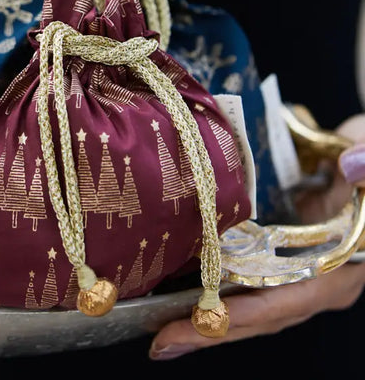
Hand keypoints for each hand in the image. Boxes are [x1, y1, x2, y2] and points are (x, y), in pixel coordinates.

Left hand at [149, 113, 364, 360]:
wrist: (358, 164)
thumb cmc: (364, 164)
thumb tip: (353, 165)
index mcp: (343, 266)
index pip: (289, 298)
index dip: (245, 314)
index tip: (200, 321)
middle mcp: (320, 280)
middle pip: (261, 314)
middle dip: (212, 329)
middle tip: (162, 341)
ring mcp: (298, 274)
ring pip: (250, 306)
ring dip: (207, 317)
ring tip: (160, 331)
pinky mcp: (280, 262)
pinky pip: (244, 285)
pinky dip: (212, 291)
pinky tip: (175, 294)